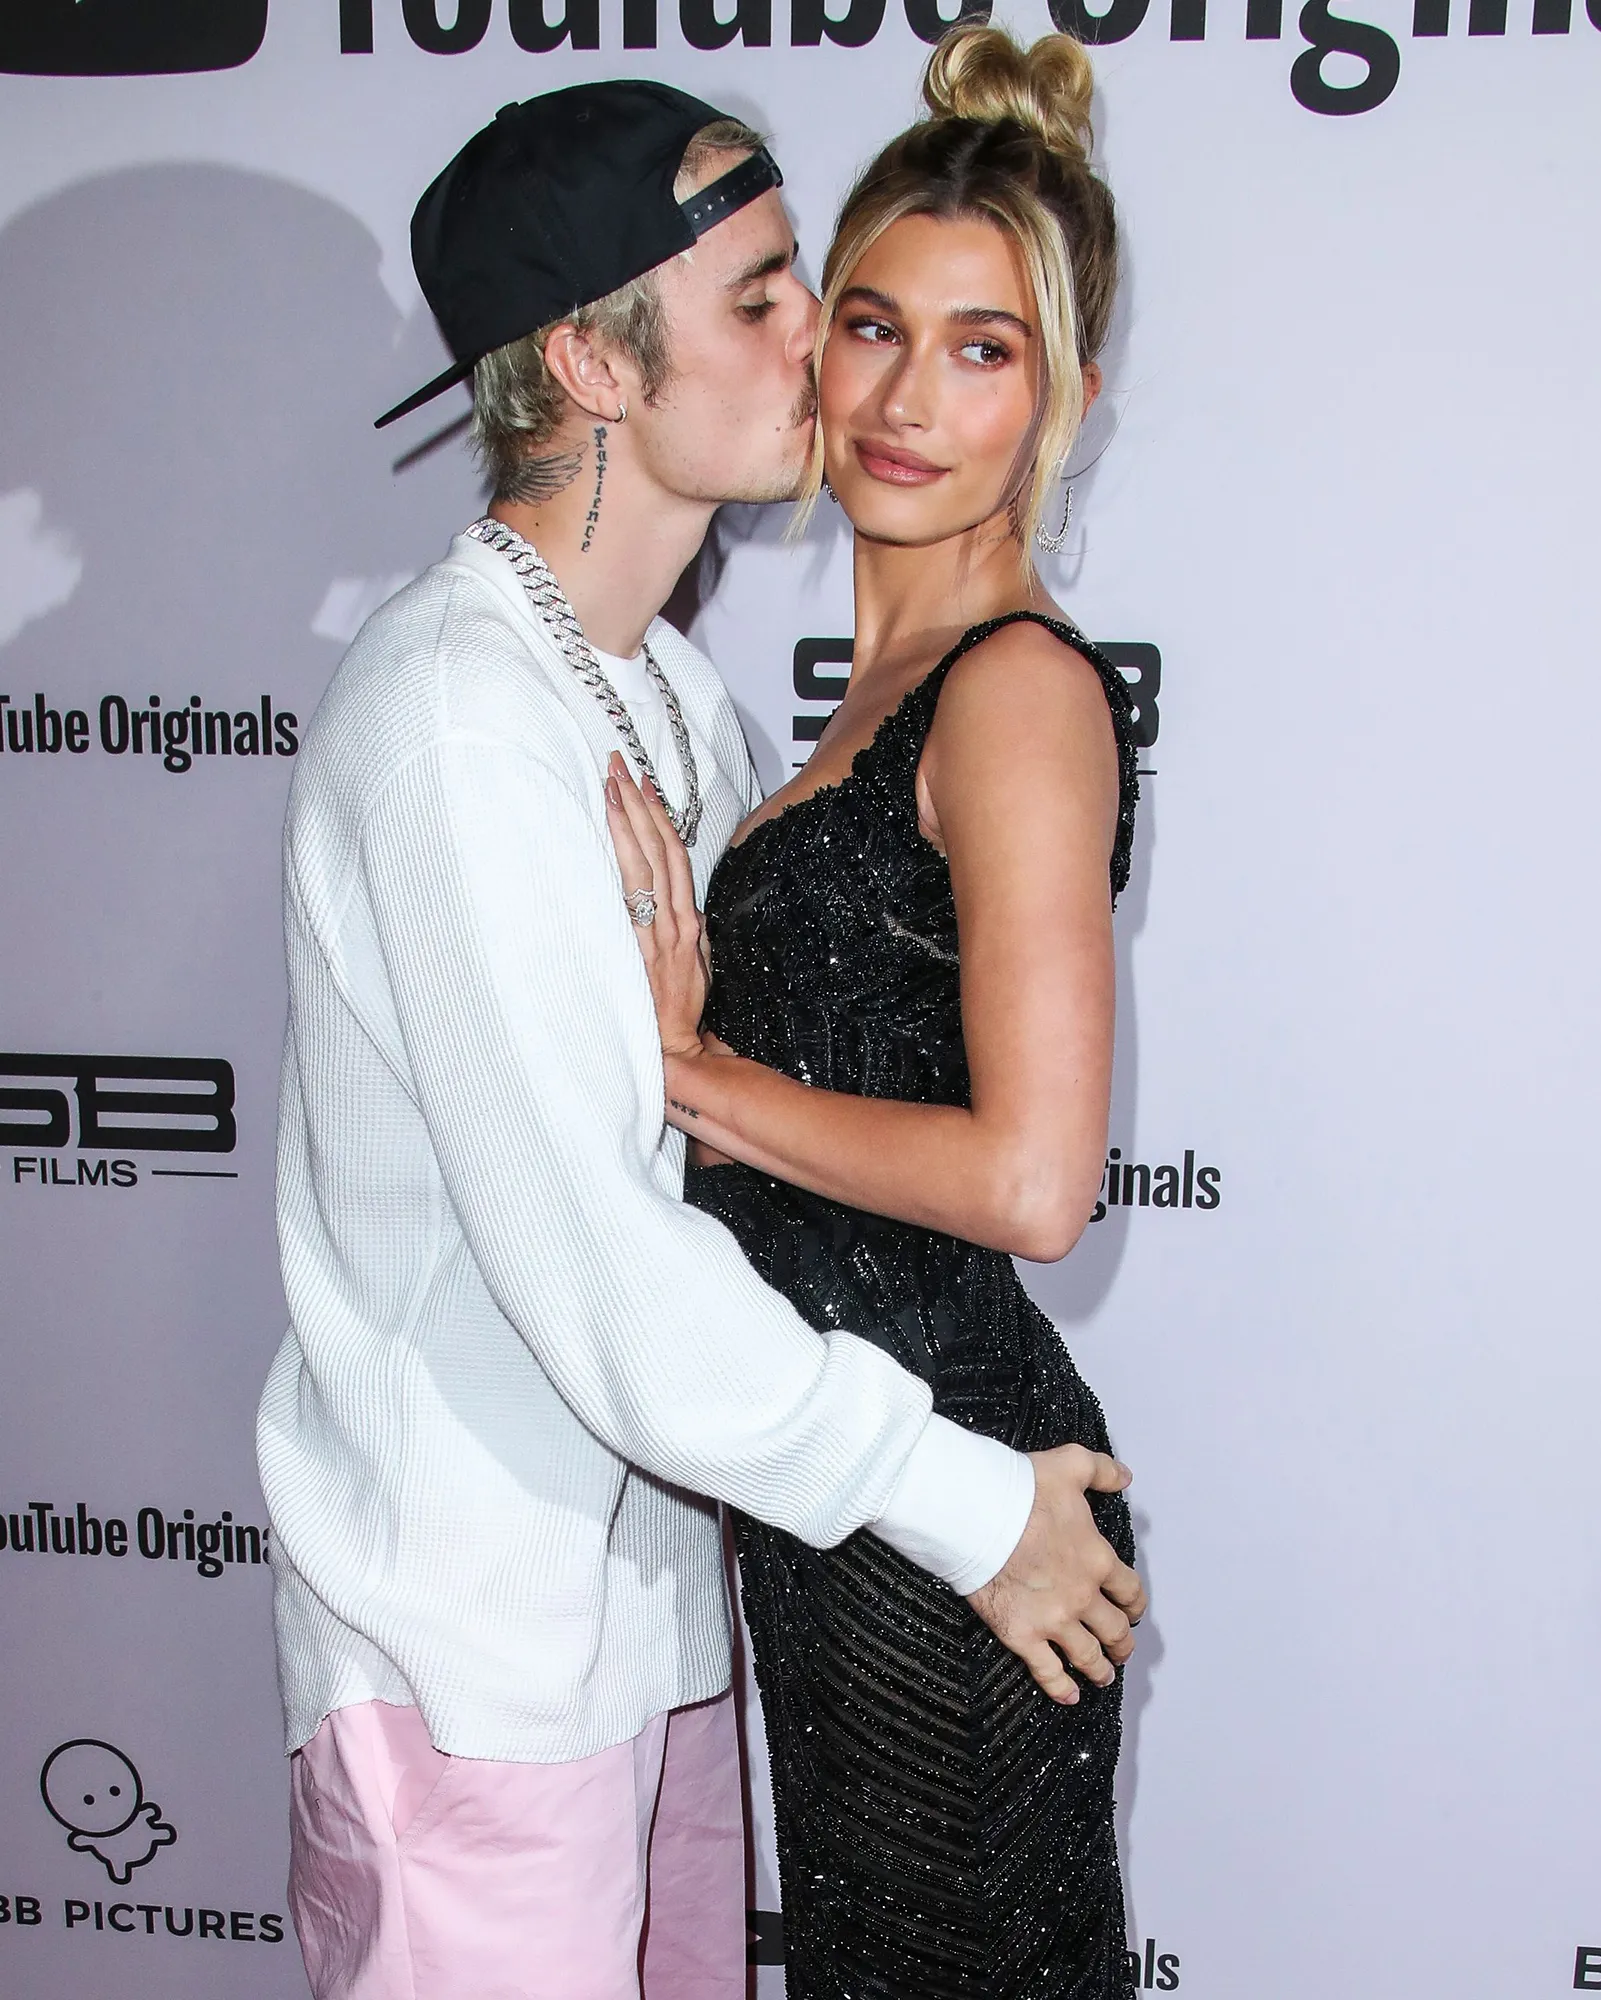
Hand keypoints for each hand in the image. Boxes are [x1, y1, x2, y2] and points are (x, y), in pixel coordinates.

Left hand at [604, 752, 709, 1058]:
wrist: (675, 1044)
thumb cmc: (684, 1007)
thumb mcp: (698, 962)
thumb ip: (691, 931)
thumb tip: (689, 910)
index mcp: (688, 919)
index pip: (675, 854)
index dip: (660, 816)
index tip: (643, 783)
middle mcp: (676, 919)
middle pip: (659, 848)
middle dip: (637, 804)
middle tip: (618, 766)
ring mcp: (660, 931)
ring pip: (647, 864)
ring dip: (628, 822)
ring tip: (611, 785)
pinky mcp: (645, 947)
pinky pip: (634, 896)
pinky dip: (625, 862)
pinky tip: (612, 838)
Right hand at [966, 1444, 1146, 1703]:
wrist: (977, 1514)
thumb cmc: (1021, 1489)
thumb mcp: (1071, 1465)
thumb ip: (1102, 1470)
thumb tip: (1125, 1478)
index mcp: (1097, 1559)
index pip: (1129, 1591)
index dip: (1135, 1604)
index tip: (1133, 1611)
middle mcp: (1082, 1596)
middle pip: (1114, 1630)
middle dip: (1122, 1642)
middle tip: (1123, 1650)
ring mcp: (1053, 1620)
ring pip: (1087, 1655)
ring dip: (1100, 1669)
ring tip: (1104, 1676)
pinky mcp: (1022, 1635)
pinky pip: (1048, 1671)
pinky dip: (1062, 1688)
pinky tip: (1070, 1696)